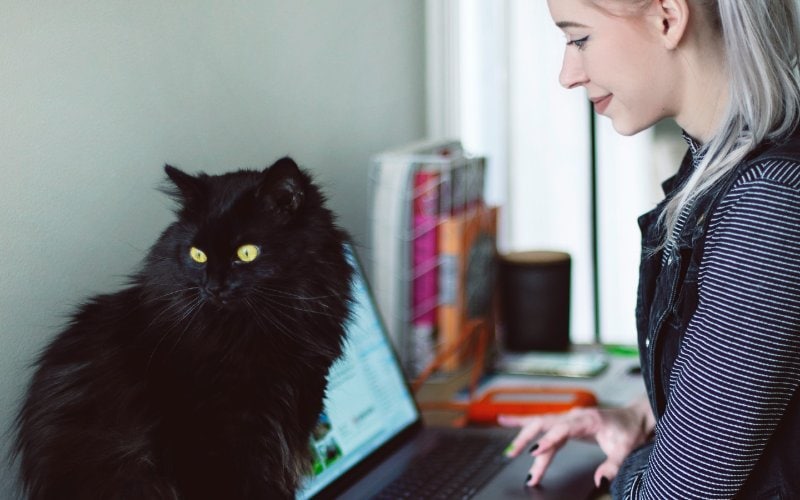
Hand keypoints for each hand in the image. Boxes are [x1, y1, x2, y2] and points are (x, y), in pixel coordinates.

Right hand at [499, 397, 653, 487]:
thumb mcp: (626, 450)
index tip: (533, 452)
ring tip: (508, 452)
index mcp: (587, 419)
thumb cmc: (630, 431)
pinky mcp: (565, 424)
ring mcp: (567, 418)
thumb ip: (613, 465)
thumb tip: (600, 482)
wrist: (635, 418)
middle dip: (527, 440)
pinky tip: (505, 421)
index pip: (562, 429)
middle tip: (513, 456)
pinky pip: (542, 425)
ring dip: (523, 438)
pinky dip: (523, 424)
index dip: (547, 440)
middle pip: (544, 424)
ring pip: (540, 425)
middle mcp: (573, 416)